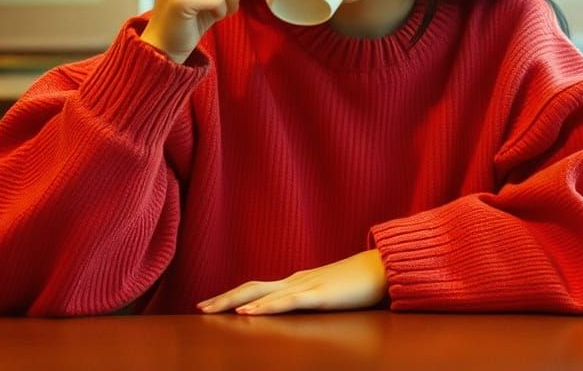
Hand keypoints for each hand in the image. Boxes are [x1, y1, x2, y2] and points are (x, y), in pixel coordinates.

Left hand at [197, 249, 387, 315]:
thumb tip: (298, 306)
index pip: (257, 287)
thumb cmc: (359, 283)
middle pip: (251, 286)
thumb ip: (312, 298)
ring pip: (262, 294)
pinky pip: (287, 302)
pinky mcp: (319, 295)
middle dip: (224, 298)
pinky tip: (249, 313)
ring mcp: (306, 285)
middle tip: (199, 308)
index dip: (233, 295)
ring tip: (211, 310)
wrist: (383, 268)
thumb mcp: (329, 293)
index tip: (211, 304)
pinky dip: (265, 307)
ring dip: (235, 302)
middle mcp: (295, 280)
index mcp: (297, 281)